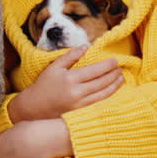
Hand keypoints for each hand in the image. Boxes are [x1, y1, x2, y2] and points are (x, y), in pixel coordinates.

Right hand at [7, 45, 123, 122]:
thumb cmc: (44, 84)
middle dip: (113, 75)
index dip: (107, 66)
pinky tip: (113, 89)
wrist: (35, 107)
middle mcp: (76, 92)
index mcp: (70, 79)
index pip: (94, 71)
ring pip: (102, 94)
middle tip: (121, 68)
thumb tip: (85, 46)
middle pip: (101, 82)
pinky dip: (108, 95)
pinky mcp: (80, 111)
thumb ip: (70, 56)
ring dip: (114, 85)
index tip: (115, 60)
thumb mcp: (54, 67)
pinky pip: (98, 102)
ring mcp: (79, 103)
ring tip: (121, 78)